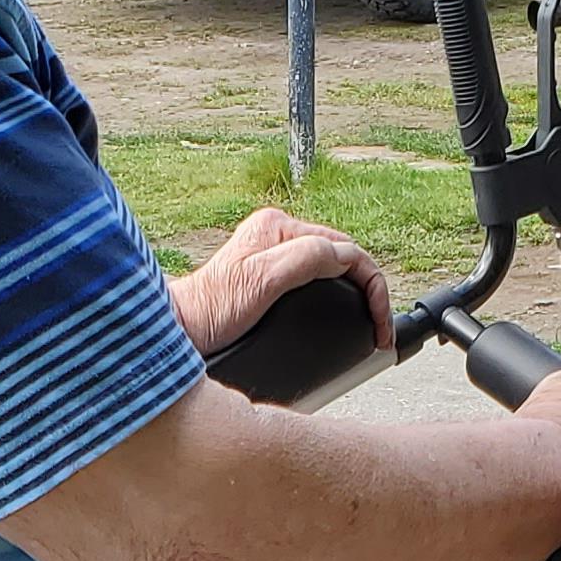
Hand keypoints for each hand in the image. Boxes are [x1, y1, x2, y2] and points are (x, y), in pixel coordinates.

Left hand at [172, 206, 391, 360]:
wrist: (180, 334)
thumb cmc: (210, 310)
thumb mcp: (263, 279)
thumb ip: (307, 257)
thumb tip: (344, 257)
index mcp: (279, 227)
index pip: (346, 248)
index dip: (372, 285)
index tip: (379, 322)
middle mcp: (277, 237)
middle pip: (342, 259)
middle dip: (367, 291)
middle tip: (379, 329)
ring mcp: (273, 260)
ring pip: (331, 273)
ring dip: (353, 297)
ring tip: (368, 326)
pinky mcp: (268, 283)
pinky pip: (315, 286)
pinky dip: (334, 302)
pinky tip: (339, 320)